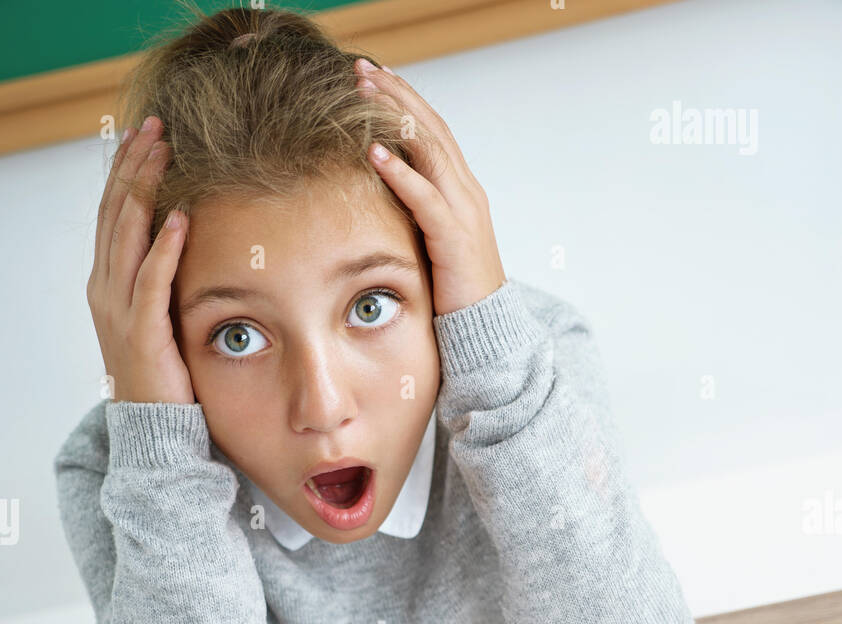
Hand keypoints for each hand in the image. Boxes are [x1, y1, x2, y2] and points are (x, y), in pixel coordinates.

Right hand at [87, 116, 194, 404]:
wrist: (151, 430)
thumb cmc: (162, 376)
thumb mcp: (156, 318)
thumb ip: (162, 283)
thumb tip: (187, 246)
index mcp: (107, 283)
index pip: (114, 214)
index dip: (127, 171)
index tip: (146, 134)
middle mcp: (105, 289)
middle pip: (116, 212)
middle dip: (135, 165)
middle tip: (156, 125)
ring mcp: (119, 309)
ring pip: (128, 236)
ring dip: (146, 189)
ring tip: (164, 152)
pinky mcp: (141, 333)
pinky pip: (152, 281)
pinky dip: (164, 247)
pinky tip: (180, 217)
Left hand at [353, 59, 506, 316]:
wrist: (486, 329)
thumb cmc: (455, 290)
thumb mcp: (432, 240)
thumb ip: (415, 213)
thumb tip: (379, 197)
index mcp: (462, 189)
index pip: (432, 130)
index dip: (404, 99)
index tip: (373, 76)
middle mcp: (466, 191)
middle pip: (431, 127)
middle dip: (396, 93)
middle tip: (362, 68)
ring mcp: (464, 212)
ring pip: (430, 150)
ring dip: (395, 117)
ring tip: (364, 93)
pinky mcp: (455, 238)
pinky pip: (425, 197)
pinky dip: (400, 172)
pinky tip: (375, 152)